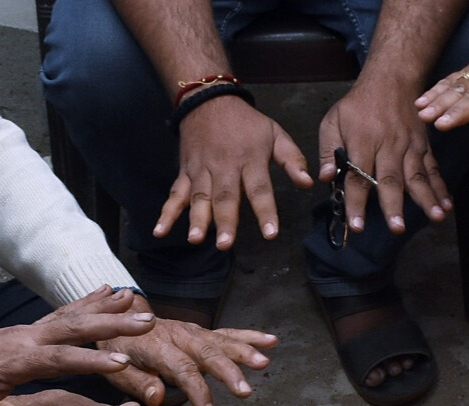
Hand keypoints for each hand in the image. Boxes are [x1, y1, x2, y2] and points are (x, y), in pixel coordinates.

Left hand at [0, 287, 153, 405]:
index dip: (89, 361)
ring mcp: (26, 331)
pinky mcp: (27, 331)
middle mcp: (24, 338)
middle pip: (73, 328)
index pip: (58, 358)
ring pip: (71, 315)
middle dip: (111, 324)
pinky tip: (107, 292)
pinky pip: (62, 313)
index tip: (122, 363)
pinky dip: (86, 302)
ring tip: (136, 300)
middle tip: (146, 321)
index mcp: (13, 359)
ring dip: (104, 308)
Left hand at [99, 295, 276, 405]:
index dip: (197, 390)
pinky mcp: (202, 332)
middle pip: (207, 354)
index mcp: (156, 347)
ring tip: (264, 363)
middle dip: (228, 372)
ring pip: (222, 342)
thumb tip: (157, 397)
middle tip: (245, 391)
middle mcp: (179, 336)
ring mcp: (193, 332)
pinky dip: (250, 336)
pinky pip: (228, 334)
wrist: (120, 317)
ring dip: (245, 352)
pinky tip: (271, 341)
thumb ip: (136, 382)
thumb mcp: (116, 367)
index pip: (181, 369)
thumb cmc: (118, 348)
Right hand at [155, 95, 312, 249]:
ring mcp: (202, 171)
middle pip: (225, 197)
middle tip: (225, 244)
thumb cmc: (245, 122)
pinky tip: (160, 230)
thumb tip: (308, 182)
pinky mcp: (186, 173)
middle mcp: (224, 167)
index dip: (265, 211)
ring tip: (196, 239)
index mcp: (250, 159)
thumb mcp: (275, 133)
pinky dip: (167, 213)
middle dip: (224, 221)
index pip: (259, 189)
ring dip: (197, 219)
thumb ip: (292, 159)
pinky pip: (175, 194)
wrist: (208, 99)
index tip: (270, 232)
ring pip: (199, 197)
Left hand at [319, 80, 451, 233]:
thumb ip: (329, 150)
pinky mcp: (423, 147)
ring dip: (427, 199)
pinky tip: (447, 206)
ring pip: (417, 176)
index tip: (356, 225)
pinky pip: (433, 169)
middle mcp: (388, 146)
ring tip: (435, 219)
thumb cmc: (357, 105)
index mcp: (363, 142)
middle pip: (391, 180)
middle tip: (397, 228)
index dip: (356, 203)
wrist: (390, 80)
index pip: (358, 177)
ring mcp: (409, 147)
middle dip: (394, 206)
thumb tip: (325, 178)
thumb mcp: (333, 121)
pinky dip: (441, 188)